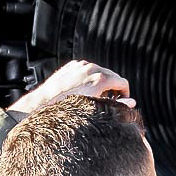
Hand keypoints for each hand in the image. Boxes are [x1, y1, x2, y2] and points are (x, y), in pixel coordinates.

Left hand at [9, 60, 130, 116]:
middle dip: (112, 88)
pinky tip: (82, 90)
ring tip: (94, 97)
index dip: (125, 93)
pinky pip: (85, 70)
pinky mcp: (71, 66)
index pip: (123, 82)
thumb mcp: (97, 109)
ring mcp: (80, 66)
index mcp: (101, 78)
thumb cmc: (68, 110)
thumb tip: (131, 103)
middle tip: (108, 101)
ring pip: (98, 72)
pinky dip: (88, 78)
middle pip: (111, 76)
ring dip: (100, 83)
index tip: (122, 101)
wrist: (44, 104)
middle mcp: (91, 68)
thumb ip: (118, 104)